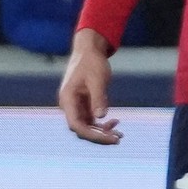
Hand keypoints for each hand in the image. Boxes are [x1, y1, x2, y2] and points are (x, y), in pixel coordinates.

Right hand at [58, 28, 123, 144]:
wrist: (89, 50)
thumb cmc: (91, 62)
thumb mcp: (97, 79)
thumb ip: (98, 98)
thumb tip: (100, 117)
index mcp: (68, 99)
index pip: (76, 125)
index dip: (92, 135)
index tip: (109, 138)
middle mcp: (69, 105)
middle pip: (82, 129)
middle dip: (99, 136)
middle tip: (118, 138)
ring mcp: (76, 106)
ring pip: (87, 127)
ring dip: (102, 132)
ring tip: (120, 134)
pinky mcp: (83, 104)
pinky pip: (91, 120)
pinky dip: (102, 124)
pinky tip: (115, 122)